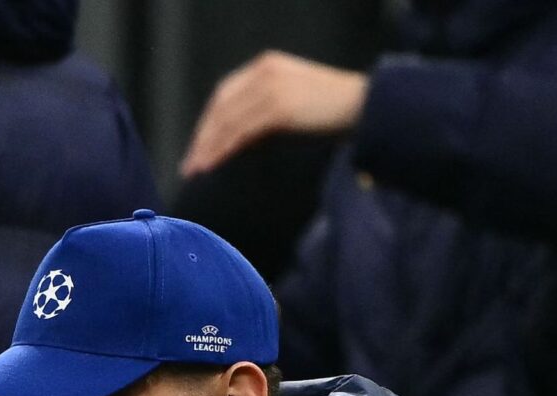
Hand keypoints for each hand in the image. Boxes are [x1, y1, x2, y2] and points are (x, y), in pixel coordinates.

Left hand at [182, 51, 368, 178]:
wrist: (367, 105)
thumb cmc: (333, 109)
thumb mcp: (293, 99)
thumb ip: (265, 108)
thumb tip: (236, 137)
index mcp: (266, 65)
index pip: (225, 94)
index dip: (208, 122)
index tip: (197, 146)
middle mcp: (265, 71)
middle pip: (221, 107)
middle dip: (202, 137)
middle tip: (190, 164)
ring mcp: (272, 87)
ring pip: (227, 120)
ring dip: (208, 147)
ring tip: (197, 170)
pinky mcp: (279, 106)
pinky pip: (241, 130)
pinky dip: (224, 148)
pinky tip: (214, 163)